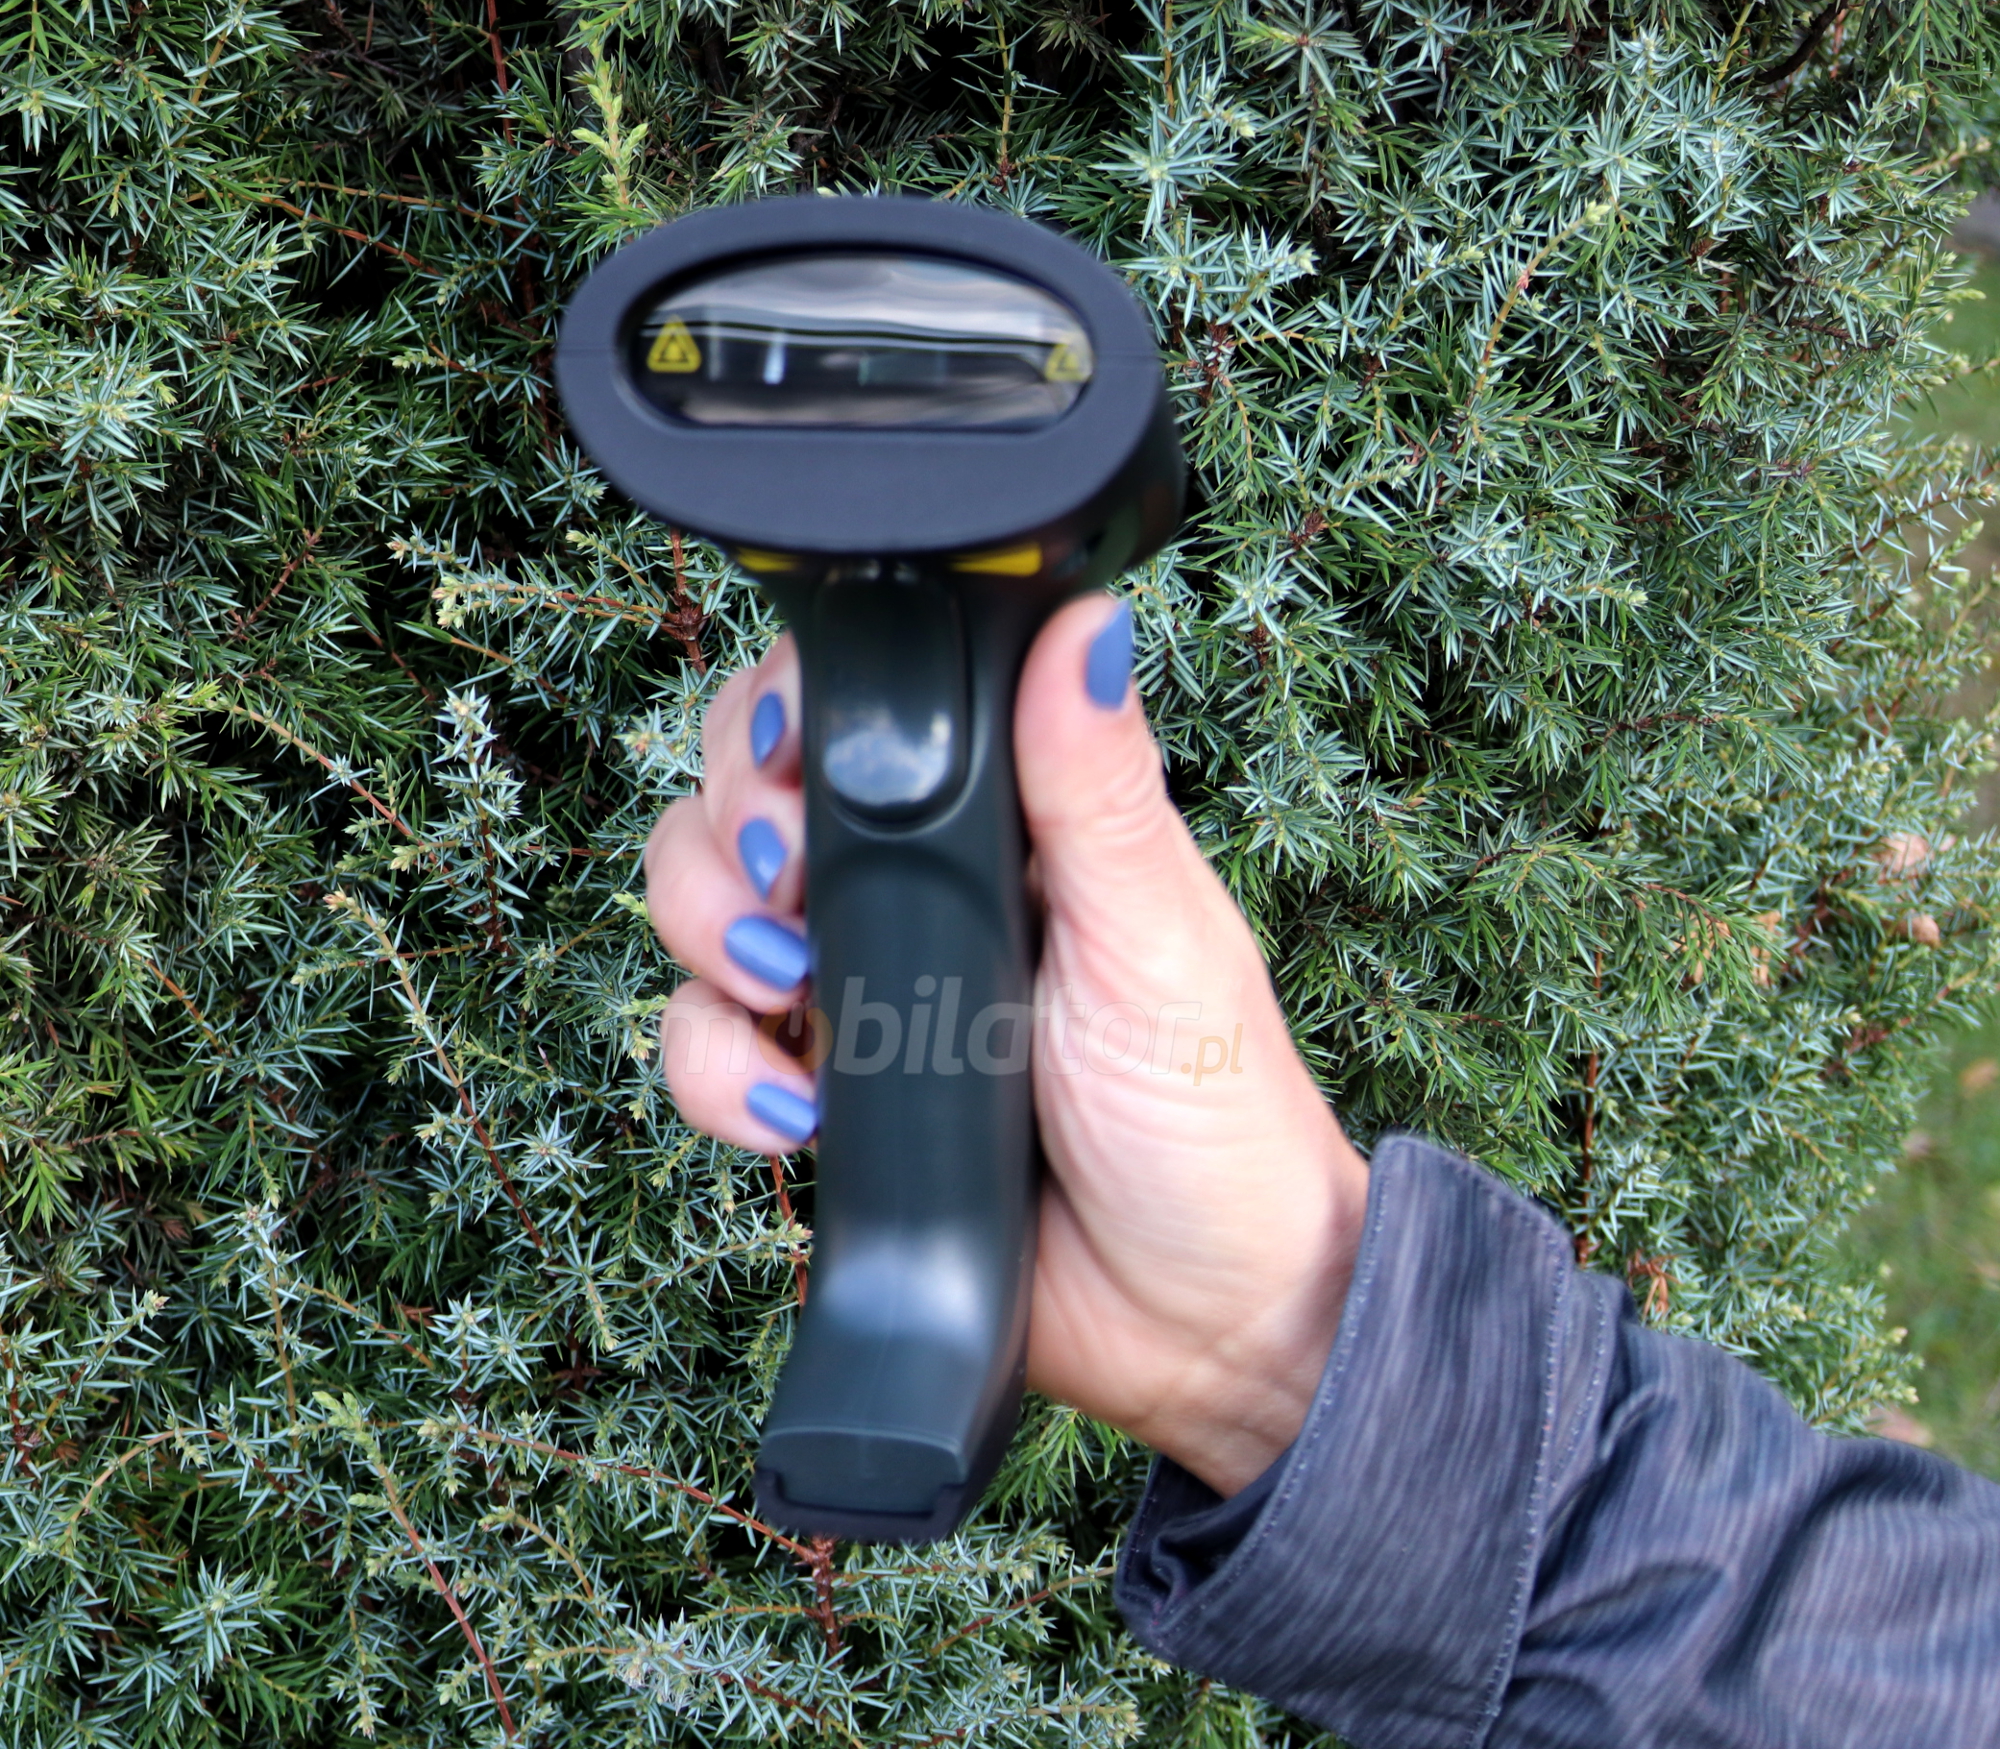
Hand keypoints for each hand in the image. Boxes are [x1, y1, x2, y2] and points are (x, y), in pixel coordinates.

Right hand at [644, 594, 1369, 1495]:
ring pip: (702, 914)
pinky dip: (718, 1074)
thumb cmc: (1213, 1115)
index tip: (793, 758)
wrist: (1199, 1320)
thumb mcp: (1158, 936)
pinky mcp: (821, 1098)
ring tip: (788, 990)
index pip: (855, 712)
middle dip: (732, 831)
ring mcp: (858, 993)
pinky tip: (796, 1110)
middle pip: (745, 800)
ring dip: (706, 938)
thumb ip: (1098, 787)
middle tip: (790, 888)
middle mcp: (914, 893)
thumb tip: (1084, 624)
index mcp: (1004, 824)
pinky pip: (707, 1053)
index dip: (792, 715)